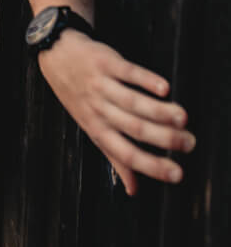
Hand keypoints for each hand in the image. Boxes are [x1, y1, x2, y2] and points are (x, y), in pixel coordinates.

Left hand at [37, 30, 195, 195]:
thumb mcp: (91, 128)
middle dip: (164, 138)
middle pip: (134, 128)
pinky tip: (164, 88)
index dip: (152, 166)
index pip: (126, 154)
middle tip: (189, 143)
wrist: (56, 55)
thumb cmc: (78, 96)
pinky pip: (127, 72)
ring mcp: (100, 85)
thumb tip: (133, 190)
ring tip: (183, 118)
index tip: (178, 174)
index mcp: (97, 130)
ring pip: (132, 102)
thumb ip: (114, 158)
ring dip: (159, 111)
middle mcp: (98, 110)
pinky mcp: (105, 62)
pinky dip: (146, 80)